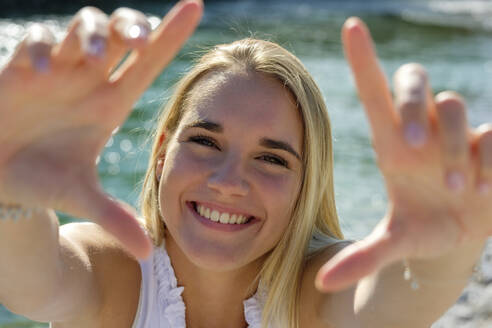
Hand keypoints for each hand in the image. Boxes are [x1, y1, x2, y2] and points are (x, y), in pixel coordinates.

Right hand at [0, 1, 202, 258]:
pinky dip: (38, 50)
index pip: (148, 62)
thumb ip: (114, 216)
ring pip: (81, 27)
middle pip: (121, 33)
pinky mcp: (21, 69)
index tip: (196, 5)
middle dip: (131, 25)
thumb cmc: (41, 180)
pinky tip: (37, 73)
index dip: (172, 32)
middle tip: (136, 39)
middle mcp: (88, 81)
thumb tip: (147, 252)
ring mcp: (56, 71)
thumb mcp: (80, 195)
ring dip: (87, 34)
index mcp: (111, 103)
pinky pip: (34, 44)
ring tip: (86, 57)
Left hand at [316, 17, 491, 291]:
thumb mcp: (392, 245)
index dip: (363, 59)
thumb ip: (360, 260)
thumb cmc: (420, 229)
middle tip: (414, 149)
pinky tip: (483, 190)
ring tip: (459, 189)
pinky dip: (489, 160)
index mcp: (391, 145)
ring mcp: (456, 133)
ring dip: (455, 149)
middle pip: (415, 83)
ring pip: (454, 107)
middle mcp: (421, 131)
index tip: (350, 25)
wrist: (459, 236)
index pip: (374, 93)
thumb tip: (322, 285)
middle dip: (416, 106)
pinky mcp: (489, 143)